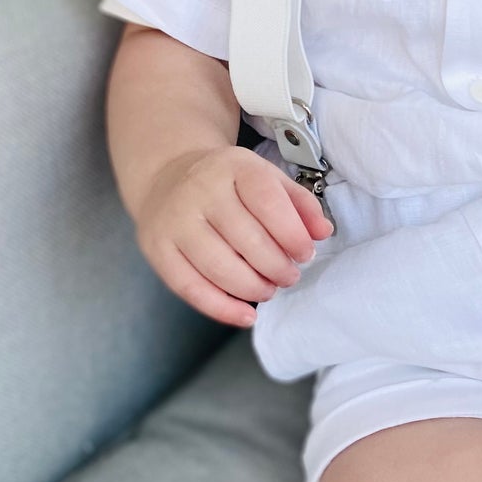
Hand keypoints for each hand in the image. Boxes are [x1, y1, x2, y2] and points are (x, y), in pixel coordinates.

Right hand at [135, 145, 333, 328]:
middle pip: (246, 240)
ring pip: (219, 267)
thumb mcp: (267, 178)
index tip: (305, 254)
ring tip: (269, 289)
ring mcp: (175, 221)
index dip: (292, 235)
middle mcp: (201, 190)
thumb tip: (323, 232)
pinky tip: (246, 315)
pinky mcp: (157, 249)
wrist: (168, 177)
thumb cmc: (229, 183)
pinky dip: (222, 308)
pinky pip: (190, 287)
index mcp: (234, 167)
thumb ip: (300, 204)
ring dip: (253, 288)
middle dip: (277, 267)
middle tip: (289, 276)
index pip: (268, 203)